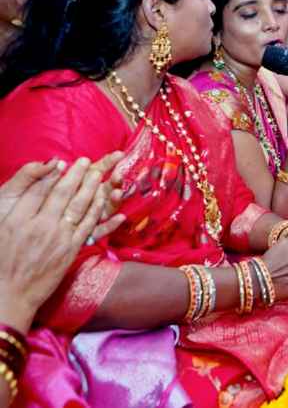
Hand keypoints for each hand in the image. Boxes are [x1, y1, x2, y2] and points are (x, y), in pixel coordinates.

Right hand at [0, 158, 126, 328]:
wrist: (8, 294)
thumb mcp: (0, 228)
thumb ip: (17, 205)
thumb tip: (34, 184)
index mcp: (18, 220)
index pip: (37, 190)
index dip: (50, 174)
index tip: (60, 162)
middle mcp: (40, 226)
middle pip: (62, 194)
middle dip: (75, 175)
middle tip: (84, 160)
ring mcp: (59, 238)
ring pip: (79, 207)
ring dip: (91, 188)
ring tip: (98, 173)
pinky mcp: (71, 250)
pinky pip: (90, 226)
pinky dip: (101, 212)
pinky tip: (109, 200)